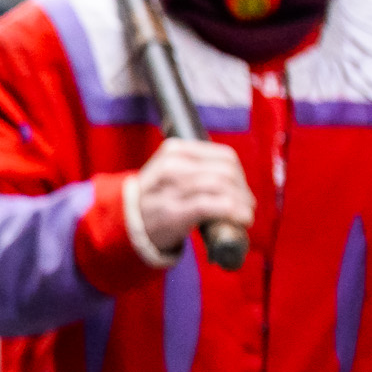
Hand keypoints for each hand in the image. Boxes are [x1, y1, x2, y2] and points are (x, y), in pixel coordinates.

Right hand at [134, 139, 252, 256]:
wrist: (126, 221)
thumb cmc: (156, 198)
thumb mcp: (172, 171)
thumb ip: (198, 167)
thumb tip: (237, 180)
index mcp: (175, 150)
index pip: (224, 156)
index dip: (240, 175)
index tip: (241, 191)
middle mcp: (172, 164)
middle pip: (226, 171)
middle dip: (243, 190)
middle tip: (245, 206)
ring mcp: (172, 187)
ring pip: (222, 186)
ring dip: (242, 203)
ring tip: (244, 216)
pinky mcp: (175, 211)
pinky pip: (215, 205)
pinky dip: (234, 212)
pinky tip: (240, 221)